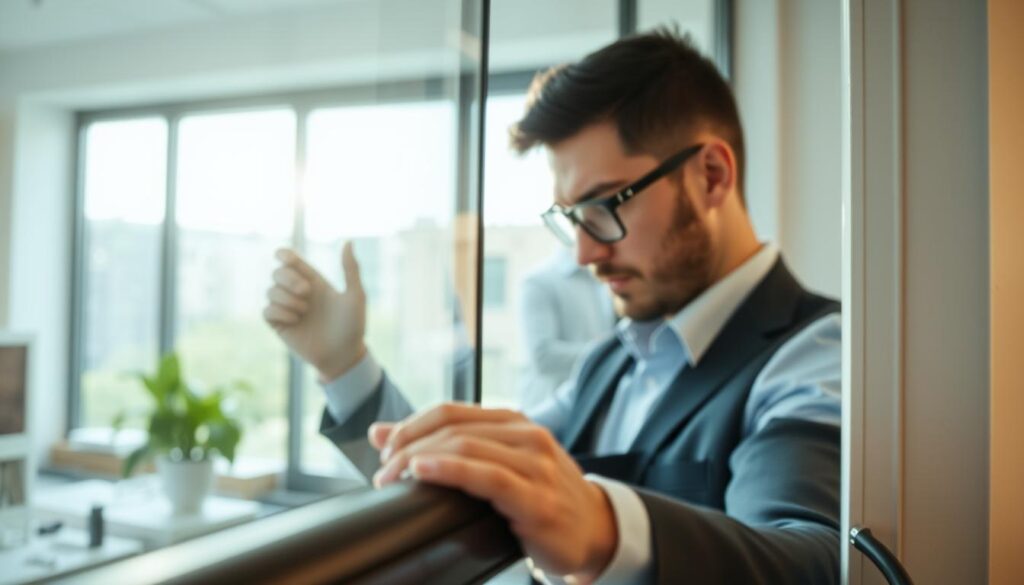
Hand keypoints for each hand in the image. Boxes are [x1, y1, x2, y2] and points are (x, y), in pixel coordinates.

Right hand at [263, 243, 366, 380]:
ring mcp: (288, 309)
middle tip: (307, 292)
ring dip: (287, 298)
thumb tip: (348, 241)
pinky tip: (295, 320)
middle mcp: (298, 293)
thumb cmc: (353, 326)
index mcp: (314, 281)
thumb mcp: (355, 296)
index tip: (286, 258)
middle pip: (277, 272)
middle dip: (289, 278)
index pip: (290, 260)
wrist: (344, 356)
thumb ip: (350, 269)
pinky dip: (279, 312)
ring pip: (270, 290)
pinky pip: (267, 311)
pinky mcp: (280, 326)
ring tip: (304, 312)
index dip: (284, 254)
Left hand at [369, 404, 617, 581]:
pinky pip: (488, 477)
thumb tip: (379, 432)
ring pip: (466, 447)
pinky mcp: (538, 499)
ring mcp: (535, 466)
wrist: (595, 530)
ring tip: (393, 478)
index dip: (410, 425)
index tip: (384, 448)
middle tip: (383, 472)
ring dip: (419, 459)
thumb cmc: (542, 497)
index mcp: (514, 422)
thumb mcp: (495, 464)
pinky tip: (423, 471)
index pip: (450, 411)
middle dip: (407, 446)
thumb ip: (444, 445)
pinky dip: (449, 469)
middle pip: (453, 429)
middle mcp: (527, 436)